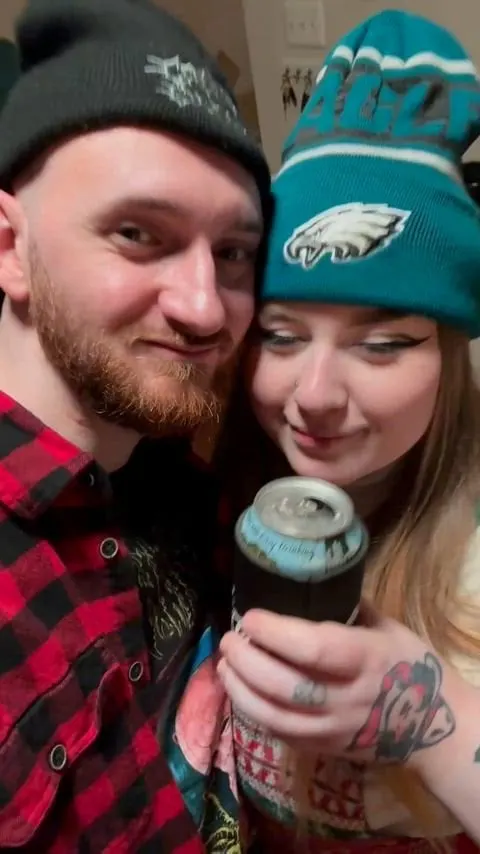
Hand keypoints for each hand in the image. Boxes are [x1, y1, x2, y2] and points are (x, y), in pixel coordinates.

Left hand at [218, 606, 455, 765]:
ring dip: (241, 689)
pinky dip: (253, 713)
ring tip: (225, 664)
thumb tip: (309, 579)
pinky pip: (281, 735)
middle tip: (228, 638)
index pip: (313, 649)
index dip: (275, 633)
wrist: (431, 726)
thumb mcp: (388, 627)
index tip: (250, 617)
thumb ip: (349, 607)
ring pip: (275, 717)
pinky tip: (240, 692)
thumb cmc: (410, 665)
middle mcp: (346, 698)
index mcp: (365, 659)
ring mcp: (333, 729)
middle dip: (247, 660)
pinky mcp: (324, 749)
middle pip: (284, 685)